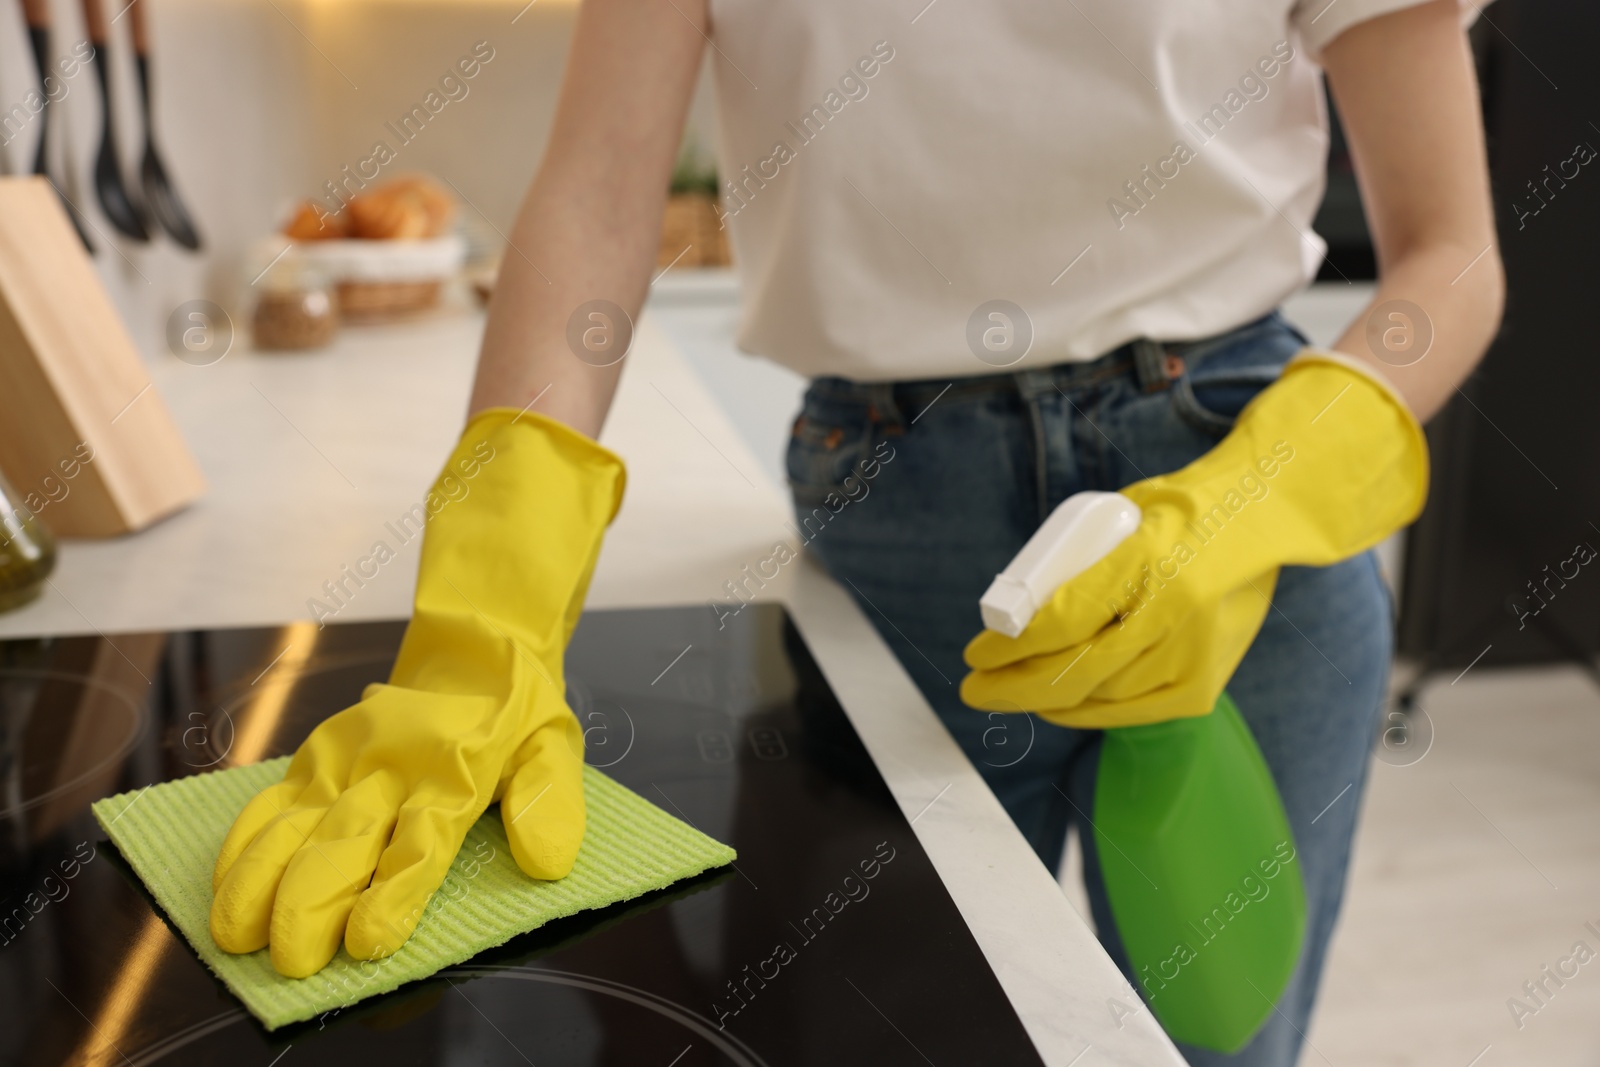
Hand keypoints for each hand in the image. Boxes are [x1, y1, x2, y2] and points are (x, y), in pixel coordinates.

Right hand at [209, 410, 624, 976]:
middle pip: (345, 842)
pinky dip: (245, 842)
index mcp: (456, 772)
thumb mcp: (554, 744)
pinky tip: (222, 884)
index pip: (422, 842)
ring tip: (238, 936)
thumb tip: (548, 861)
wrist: (475, 641)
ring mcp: (347, 760)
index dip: (393, 894)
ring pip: (295, 825)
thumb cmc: (516, 709)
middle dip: (313, 903)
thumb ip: (548, 799)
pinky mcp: (317, 756)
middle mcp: (393, 767)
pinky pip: (273, 800)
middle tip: (293, 959)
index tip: (367, 941)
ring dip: (262, 881)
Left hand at [961, 351, 1426, 727]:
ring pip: (1099, 697)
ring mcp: (1195, 651)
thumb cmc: (1178, 510)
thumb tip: (1016, 611)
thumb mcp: (1121, 513)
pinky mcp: (1205, 682)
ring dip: (1043, 701)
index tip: (975, 651)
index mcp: (1149, 557)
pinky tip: (1056, 707)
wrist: (1263, 517)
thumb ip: (1079, 564)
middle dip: (1011, 687)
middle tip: (974, 688)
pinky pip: (1131, 712)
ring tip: (1010, 693)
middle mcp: (1175, 610)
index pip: (1064, 619)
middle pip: (1074, 670)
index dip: (1010, 645)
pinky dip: (1087, 713)